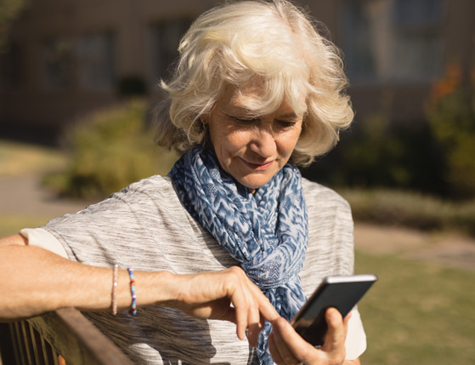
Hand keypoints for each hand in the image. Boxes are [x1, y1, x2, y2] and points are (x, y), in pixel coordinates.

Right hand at [165, 266, 279, 346]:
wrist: (178, 294)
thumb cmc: (197, 301)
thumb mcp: (224, 311)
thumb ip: (238, 314)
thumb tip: (253, 325)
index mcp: (238, 280)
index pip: (257, 298)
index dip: (263, 315)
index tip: (264, 333)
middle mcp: (240, 275)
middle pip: (257, 302)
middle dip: (259, 323)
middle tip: (256, 342)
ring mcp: (236, 276)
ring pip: (251, 305)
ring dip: (251, 325)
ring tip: (250, 340)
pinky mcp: (231, 280)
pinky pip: (242, 305)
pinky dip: (242, 321)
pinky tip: (239, 334)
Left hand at [268, 308, 349, 364]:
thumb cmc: (331, 352)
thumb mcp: (339, 341)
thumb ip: (340, 325)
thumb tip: (345, 310)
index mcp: (335, 354)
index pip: (336, 339)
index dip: (335, 326)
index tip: (331, 310)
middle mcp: (321, 364)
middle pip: (304, 352)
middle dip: (290, 337)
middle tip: (280, 321)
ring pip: (288, 358)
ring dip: (279, 340)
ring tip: (274, 323)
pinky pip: (280, 361)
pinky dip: (274, 348)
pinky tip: (272, 334)